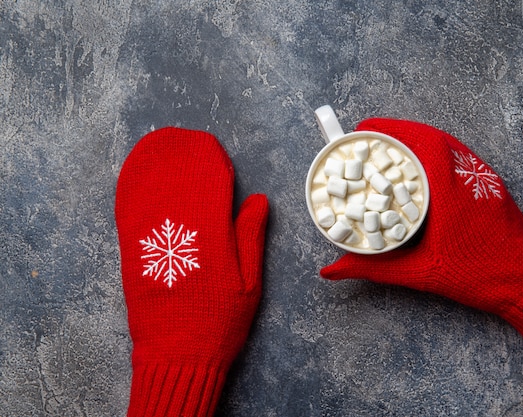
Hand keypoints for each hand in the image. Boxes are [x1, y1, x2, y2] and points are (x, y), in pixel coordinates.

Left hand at [115, 127, 268, 415]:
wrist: (178, 353)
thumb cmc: (219, 320)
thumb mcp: (249, 282)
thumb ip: (251, 237)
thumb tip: (258, 198)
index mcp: (213, 237)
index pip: (211, 186)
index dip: (209, 162)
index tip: (210, 146)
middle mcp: (180, 232)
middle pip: (179, 182)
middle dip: (181, 157)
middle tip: (182, 137)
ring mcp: (152, 242)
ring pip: (152, 192)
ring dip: (154, 165)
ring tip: (157, 143)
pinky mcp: (132, 254)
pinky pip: (129, 213)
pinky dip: (131, 189)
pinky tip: (133, 174)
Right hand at [321, 118, 522, 314]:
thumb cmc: (480, 276)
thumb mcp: (419, 272)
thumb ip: (372, 269)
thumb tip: (332, 270)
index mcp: (450, 189)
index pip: (419, 141)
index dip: (389, 128)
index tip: (362, 128)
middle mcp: (468, 175)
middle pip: (430, 136)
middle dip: (397, 131)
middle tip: (369, 139)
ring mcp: (483, 179)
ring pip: (448, 144)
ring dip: (418, 139)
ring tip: (391, 149)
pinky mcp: (491, 187)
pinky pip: (460, 157)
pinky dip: (436, 152)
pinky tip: (421, 169)